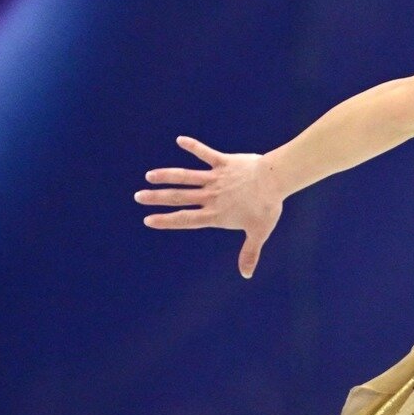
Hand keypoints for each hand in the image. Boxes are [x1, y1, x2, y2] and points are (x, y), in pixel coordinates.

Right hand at [135, 136, 283, 278]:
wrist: (275, 180)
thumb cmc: (267, 207)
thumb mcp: (259, 232)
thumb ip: (249, 253)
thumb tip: (246, 275)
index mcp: (216, 214)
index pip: (186, 219)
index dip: (167, 220)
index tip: (149, 220)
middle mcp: (211, 196)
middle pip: (179, 198)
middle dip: (157, 198)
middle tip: (138, 197)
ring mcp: (216, 178)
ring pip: (185, 177)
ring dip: (166, 175)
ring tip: (149, 176)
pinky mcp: (223, 162)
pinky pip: (205, 154)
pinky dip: (194, 146)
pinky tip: (180, 139)